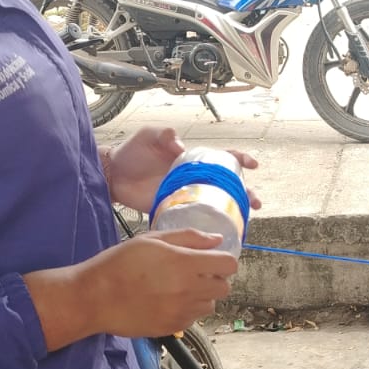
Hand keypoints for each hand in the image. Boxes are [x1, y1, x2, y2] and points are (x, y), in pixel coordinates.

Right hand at [27, 229, 239, 348]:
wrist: (95, 297)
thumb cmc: (120, 263)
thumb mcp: (152, 240)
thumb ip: (189, 238)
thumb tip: (217, 240)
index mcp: (185, 264)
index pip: (228, 265)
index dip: (222, 260)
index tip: (210, 258)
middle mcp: (188, 290)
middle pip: (224, 288)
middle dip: (214, 279)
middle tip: (194, 273)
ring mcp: (181, 312)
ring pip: (210, 305)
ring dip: (202, 296)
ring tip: (178, 288)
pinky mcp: (172, 328)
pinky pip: (193, 319)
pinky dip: (187, 310)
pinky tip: (167, 301)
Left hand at [104, 132, 264, 214]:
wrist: (113, 176)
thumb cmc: (132, 152)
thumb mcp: (148, 136)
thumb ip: (164, 135)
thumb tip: (180, 145)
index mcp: (193, 159)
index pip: (222, 157)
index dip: (240, 159)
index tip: (252, 165)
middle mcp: (194, 178)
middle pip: (227, 185)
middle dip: (245, 192)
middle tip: (254, 202)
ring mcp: (186, 196)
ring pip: (216, 204)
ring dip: (233, 211)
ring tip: (244, 220)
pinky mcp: (175, 210)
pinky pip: (196, 219)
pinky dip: (209, 226)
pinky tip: (219, 232)